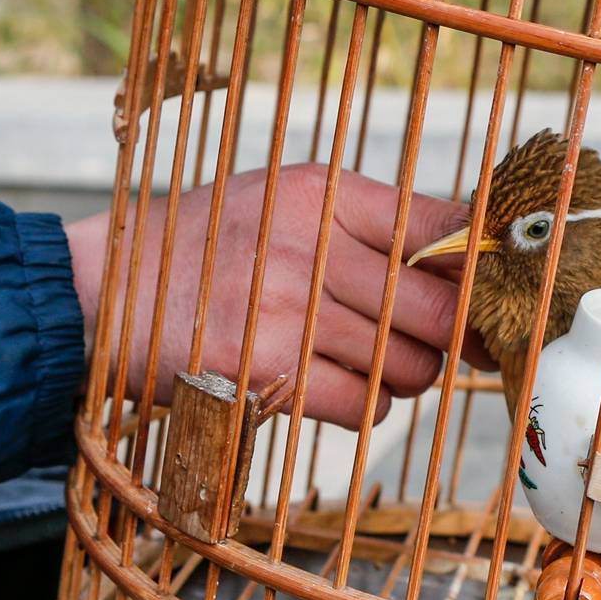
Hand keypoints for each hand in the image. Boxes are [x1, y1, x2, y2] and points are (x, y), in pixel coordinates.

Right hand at [67, 164, 483, 430]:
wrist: (106, 292)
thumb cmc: (207, 246)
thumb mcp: (281, 200)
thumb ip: (365, 221)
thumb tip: (469, 257)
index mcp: (321, 192)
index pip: (444, 225)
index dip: (482, 269)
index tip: (494, 292)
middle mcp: (310, 244)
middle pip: (439, 307)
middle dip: (450, 337)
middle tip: (435, 342)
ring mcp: (288, 311)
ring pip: (409, 363)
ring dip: (404, 375)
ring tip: (366, 361)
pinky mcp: (268, 374)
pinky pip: (365, 407)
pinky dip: (366, 407)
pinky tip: (336, 389)